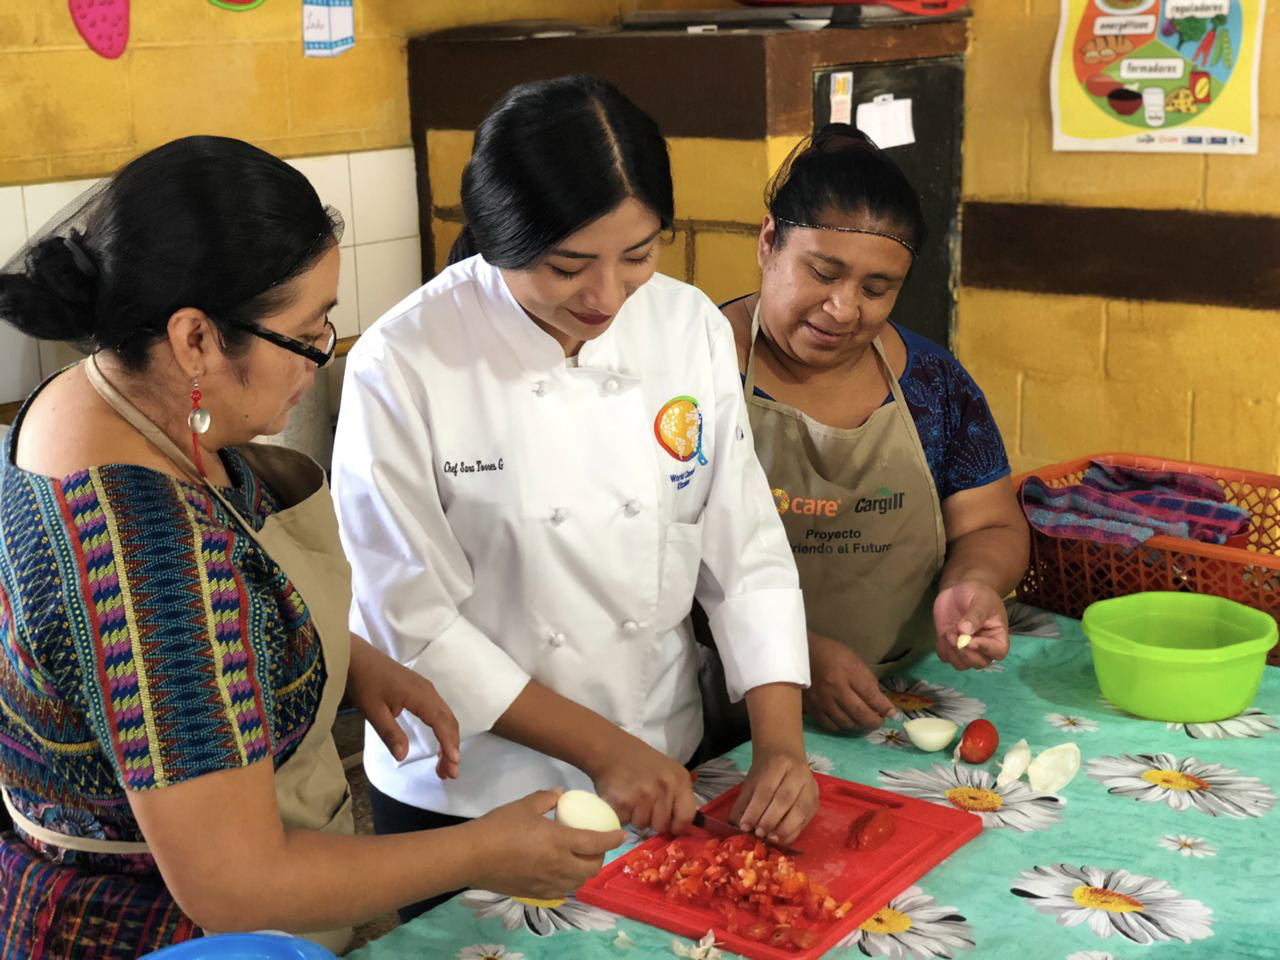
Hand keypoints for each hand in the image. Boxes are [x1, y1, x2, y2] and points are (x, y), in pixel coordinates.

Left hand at [346, 636, 460, 777]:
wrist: (357, 656)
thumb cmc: (364, 681)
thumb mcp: (373, 710)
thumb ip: (390, 733)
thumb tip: (403, 757)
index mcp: (420, 695)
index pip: (441, 722)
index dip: (449, 743)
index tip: (454, 763)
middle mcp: (428, 692)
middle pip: (449, 721)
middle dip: (452, 748)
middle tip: (449, 774)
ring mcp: (426, 690)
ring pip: (446, 717)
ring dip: (449, 741)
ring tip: (445, 765)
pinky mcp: (421, 691)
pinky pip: (439, 712)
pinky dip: (443, 731)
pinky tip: (438, 745)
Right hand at [469, 789, 624, 898]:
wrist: (473, 856)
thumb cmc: (500, 826)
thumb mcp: (526, 805)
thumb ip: (547, 799)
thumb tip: (561, 794)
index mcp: (561, 842)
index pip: (597, 843)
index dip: (613, 839)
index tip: (622, 835)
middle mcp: (560, 865)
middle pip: (592, 867)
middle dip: (600, 858)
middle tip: (596, 846)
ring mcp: (548, 882)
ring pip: (578, 882)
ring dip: (584, 871)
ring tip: (579, 859)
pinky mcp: (536, 893)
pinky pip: (561, 890)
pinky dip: (567, 881)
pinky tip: (560, 872)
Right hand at [587, 734, 698, 835]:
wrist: (612, 750)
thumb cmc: (643, 762)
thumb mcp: (669, 771)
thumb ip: (677, 795)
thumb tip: (680, 825)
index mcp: (680, 780)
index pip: (686, 816)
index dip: (678, 826)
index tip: (670, 825)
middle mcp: (664, 787)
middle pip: (661, 826)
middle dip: (652, 821)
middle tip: (645, 805)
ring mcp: (644, 795)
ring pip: (642, 825)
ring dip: (636, 817)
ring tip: (632, 799)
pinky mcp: (624, 802)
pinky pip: (625, 821)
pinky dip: (622, 814)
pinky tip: (622, 799)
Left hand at [730, 748, 818, 846]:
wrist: (786, 758)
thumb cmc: (766, 773)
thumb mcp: (751, 783)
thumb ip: (743, 803)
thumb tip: (737, 826)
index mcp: (779, 764)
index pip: (766, 789)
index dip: (755, 810)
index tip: (745, 826)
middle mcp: (798, 774)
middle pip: (784, 799)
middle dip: (770, 820)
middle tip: (759, 833)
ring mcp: (810, 788)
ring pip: (799, 811)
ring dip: (784, 829)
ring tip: (770, 838)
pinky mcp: (815, 802)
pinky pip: (805, 820)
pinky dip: (793, 832)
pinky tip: (781, 839)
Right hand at [804, 632, 896, 730]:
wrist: (801, 653)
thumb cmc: (831, 653)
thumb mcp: (854, 660)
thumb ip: (867, 679)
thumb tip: (879, 700)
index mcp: (848, 673)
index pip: (871, 695)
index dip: (884, 707)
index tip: (893, 714)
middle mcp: (835, 689)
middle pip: (860, 713)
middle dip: (874, 721)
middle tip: (879, 721)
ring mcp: (823, 700)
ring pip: (846, 723)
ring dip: (859, 725)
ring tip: (863, 721)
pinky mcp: (812, 708)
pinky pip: (830, 725)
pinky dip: (841, 726)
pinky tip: (846, 721)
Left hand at [932, 580, 1009, 669]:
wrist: (959, 590)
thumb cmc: (977, 593)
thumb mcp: (980, 600)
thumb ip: (975, 616)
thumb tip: (964, 632)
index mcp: (997, 636)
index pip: (998, 652)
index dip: (985, 649)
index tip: (971, 640)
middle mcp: (984, 646)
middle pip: (979, 663)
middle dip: (965, 652)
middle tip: (954, 635)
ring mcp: (966, 648)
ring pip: (961, 664)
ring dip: (952, 652)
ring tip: (948, 633)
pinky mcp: (951, 646)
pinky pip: (946, 658)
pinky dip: (942, 650)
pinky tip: (943, 635)